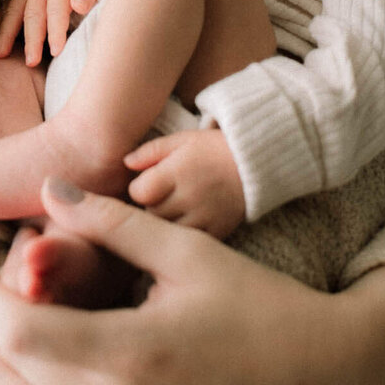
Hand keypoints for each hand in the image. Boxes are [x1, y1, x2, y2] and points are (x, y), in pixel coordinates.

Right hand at [0, 0, 97, 64]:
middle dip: (33, 39)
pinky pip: (8, 12)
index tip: (57, 52)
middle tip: (32, 62)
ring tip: (0, 55)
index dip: (57, 31)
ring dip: (7, 35)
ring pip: (14, 12)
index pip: (57, 8)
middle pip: (34, 14)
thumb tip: (78, 6)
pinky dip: (2, 29)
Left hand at [124, 128, 245, 237]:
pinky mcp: (218, 233)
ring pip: (167, 235)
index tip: (149, 185)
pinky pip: (190, 244)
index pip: (138, 193)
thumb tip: (125, 163)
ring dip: (165, 226)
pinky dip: (185, 238)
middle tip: (161, 198)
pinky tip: (189, 225)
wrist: (258, 163)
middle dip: (150, 209)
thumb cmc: (215, 148)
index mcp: (177, 173)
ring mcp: (205, 218)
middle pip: (150, 216)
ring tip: (175, 211)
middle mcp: (190, 198)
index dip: (139, 189)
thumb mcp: (182, 140)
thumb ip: (150, 151)